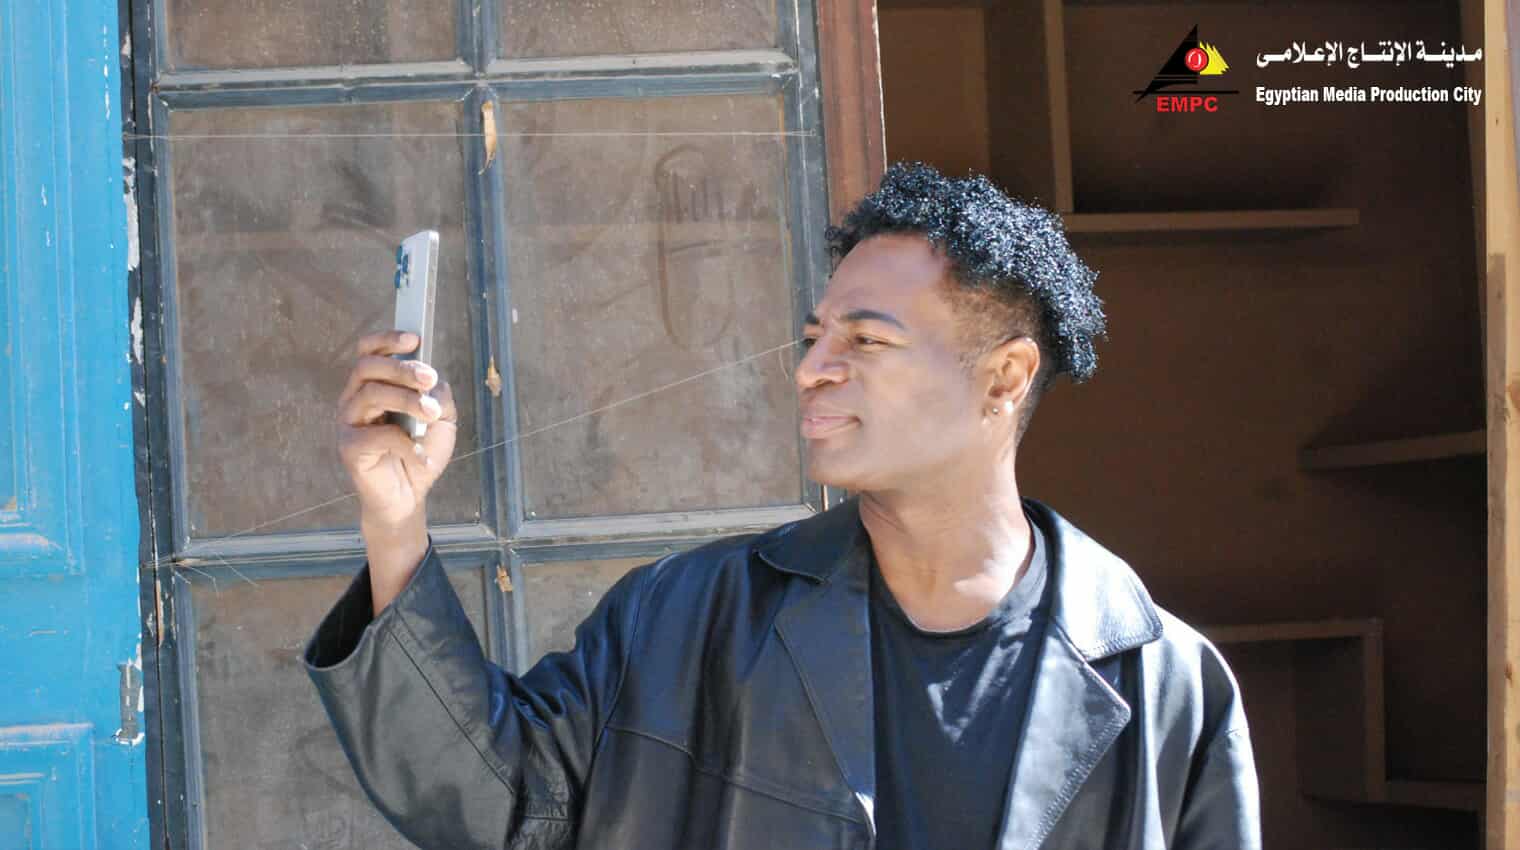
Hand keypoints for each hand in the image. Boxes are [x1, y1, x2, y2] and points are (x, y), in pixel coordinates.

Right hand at [337, 330, 458, 531]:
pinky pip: (377, 434)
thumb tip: (434, 382)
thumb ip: (439, 396)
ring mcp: (349, 422)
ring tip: (431, 415)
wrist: (409, 496)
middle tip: (428, 379)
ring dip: (407, 400)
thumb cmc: (420, 453)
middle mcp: (355, 399)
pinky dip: (406, 443)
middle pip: (367, 367)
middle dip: (401, 368)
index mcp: (373, 385)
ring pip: (371, 394)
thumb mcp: (441, 419)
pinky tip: (420, 456)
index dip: (387, 340)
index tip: (414, 339)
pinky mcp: (349, 448)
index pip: (368, 351)